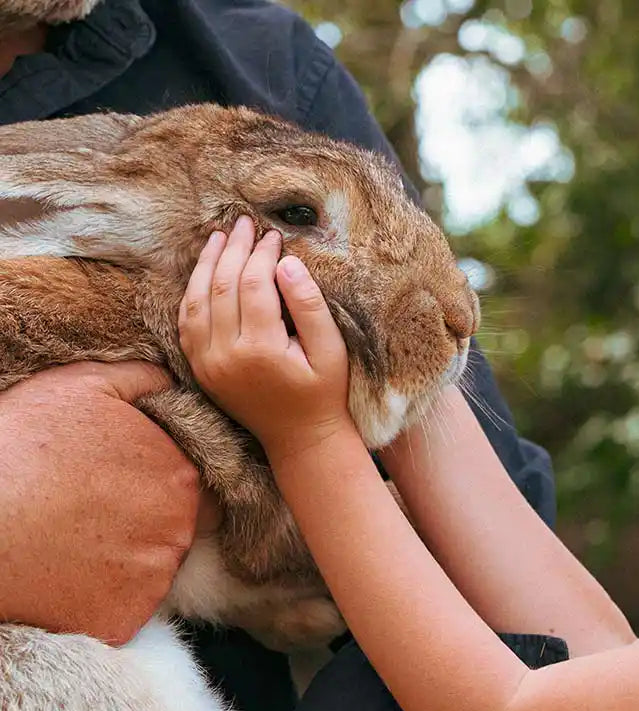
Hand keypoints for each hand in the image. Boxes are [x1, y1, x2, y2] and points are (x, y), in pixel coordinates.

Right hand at [0, 361, 199, 643]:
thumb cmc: (20, 449)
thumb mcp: (80, 388)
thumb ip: (142, 381)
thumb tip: (175, 383)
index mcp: (181, 474)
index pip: (195, 481)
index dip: (160, 479)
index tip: (121, 480)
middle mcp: (181, 529)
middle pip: (182, 525)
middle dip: (150, 517)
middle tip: (95, 510)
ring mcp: (156, 579)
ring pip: (156, 567)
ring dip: (128, 556)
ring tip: (74, 540)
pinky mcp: (127, 619)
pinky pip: (127, 608)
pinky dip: (105, 597)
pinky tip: (68, 576)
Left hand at [179, 215, 352, 461]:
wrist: (302, 440)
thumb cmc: (325, 394)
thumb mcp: (331, 351)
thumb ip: (309, 306)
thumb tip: (287, 263)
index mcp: (261, 350)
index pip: (253, 284)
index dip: (262, 254)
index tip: (274, 235)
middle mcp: (226, 356)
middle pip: (222, 286)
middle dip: (233, 249)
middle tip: (244, 223)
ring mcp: (208, 364)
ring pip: (196, 300)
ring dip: (206, 264)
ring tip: (219, 237)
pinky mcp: (200, 369)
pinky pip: (187, 322)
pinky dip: (192, 292)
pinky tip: (204, 272)